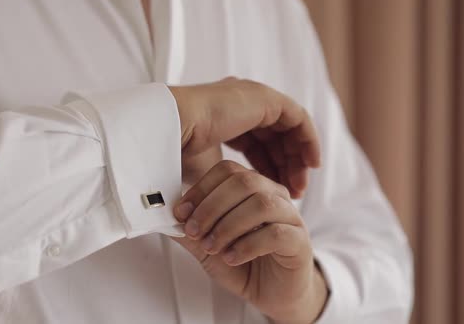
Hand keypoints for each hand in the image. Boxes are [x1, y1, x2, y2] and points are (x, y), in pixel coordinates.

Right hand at [169, 77, 319, 197]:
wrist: (172, 128)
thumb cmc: (180, 152)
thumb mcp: (208, 170)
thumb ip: (227, 178)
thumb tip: (235, 201)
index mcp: (225, 116)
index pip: (255, 144)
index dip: (267, 168)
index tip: (273, 193)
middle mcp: (241, 103)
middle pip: (275, 137)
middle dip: (286, 166)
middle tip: (293, 193)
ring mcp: (253, 97)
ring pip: (289, 129)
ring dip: (298, 158)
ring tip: (300, 187)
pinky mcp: (266, 98)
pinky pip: (298, 119)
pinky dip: (308, 141)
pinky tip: (311, 165)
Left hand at [173, 160, 327, 323]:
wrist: (272, 293)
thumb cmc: (243, 263)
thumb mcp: (207, 246)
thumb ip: (189, 231)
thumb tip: (164, 216)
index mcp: (253, 188)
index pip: (227, 171)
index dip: (201, 189)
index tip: (181, 212)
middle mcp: (274, 196)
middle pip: (244, 182)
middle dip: (211, 206)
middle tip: (194, 230)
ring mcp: (290, 217)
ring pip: (261, 204)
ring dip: (228, 225)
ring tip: (212, 246)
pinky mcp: (299, 242)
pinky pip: (275, 233)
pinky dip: (247, 245)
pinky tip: (231, 256)